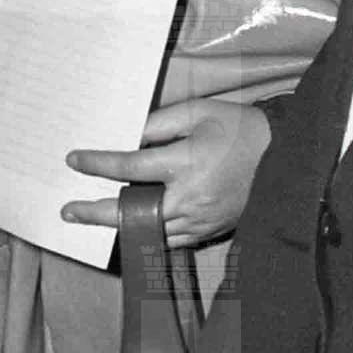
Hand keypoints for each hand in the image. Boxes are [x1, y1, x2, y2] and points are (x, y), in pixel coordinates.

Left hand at [62, 100, 271, 249]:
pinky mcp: (210, 231)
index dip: (98, 164)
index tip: (73, 160)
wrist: (285, 157)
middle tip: (67, 212)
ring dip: (118, 226)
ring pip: (149, 231)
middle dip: (96, 213)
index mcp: (185, 163)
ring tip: (89, 219)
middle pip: (132, 212)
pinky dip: (148, 234)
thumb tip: (125, 135)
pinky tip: (130, 227)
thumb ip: (158, 124)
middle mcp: (189, 198)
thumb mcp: (197, 113)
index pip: (129, 167)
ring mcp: (200, 219)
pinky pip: (171, 239)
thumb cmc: (239, 128)